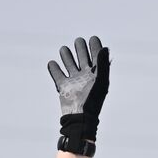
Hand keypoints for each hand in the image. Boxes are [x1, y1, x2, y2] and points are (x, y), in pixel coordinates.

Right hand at [47, 35, 109, 156]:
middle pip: (82, 56)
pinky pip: (57, 74)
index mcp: (96, 73)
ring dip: (66, 55)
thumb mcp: (101, 81)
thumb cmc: (93, 101)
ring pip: (69, 63)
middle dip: (80, 48)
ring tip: (64, 50)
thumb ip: (103, 64)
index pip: (96, 55)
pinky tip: (52, 63)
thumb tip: (105, 48)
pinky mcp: (63, 86)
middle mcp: (85, 75)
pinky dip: (53, 68)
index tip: (92, 39)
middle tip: (78, 42)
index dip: (95, 46)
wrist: (80, 118)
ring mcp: (74, 80)